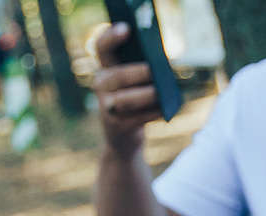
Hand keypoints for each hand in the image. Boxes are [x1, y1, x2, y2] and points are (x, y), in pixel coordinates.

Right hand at [89, 23, 159, 155]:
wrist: (123, 136)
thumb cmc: (135, 99)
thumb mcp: (134, 81)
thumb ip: (142, 68)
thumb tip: (161, 66)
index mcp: (106, 67)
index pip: (102, 47)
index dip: (112, 36)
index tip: (127, 28)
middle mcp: (101, 85)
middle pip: (117, 76)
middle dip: (137, 73)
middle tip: (153, 71)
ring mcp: (106, 106)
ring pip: (124, 100)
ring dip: (145, 95)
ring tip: (160, 93)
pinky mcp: (116, 126)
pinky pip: (135, 118)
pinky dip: (152, 113)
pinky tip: (164, 110)